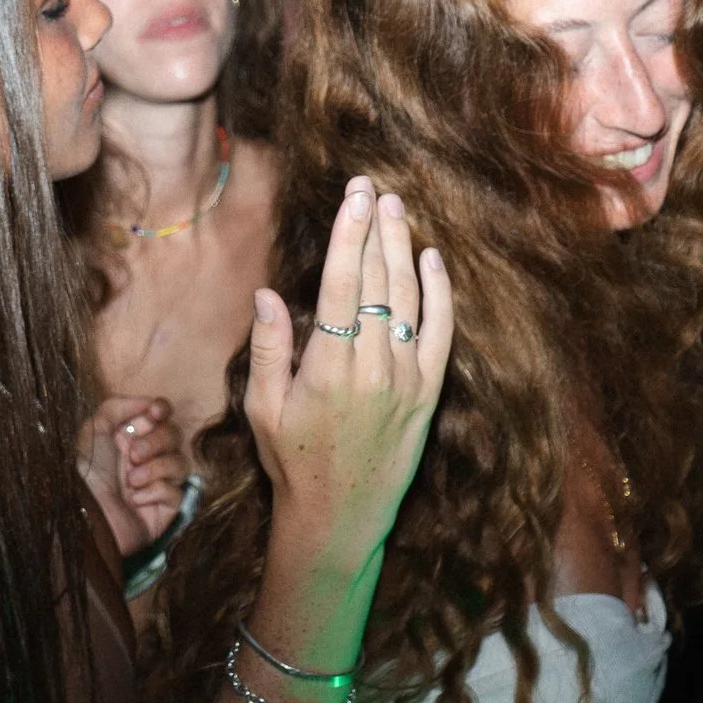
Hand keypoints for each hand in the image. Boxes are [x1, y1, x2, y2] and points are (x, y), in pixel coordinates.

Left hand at [78, 396, 188, 558]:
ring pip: (180, 462)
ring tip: (132, 482)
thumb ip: (117, 406)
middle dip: (156, 441)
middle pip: (174, 434)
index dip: (162, 410)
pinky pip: (176, 491)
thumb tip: (148, 402)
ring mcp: (157, 482)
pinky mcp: (166, 507)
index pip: (159, 416)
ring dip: (155, 469)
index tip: (156, 412)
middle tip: (134, 455)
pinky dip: (155, 492)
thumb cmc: (86, 474)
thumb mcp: (93, 431)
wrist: (87, 518)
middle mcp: (145, 458)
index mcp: (128, 438)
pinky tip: (135, 500)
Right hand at [242, 177, 451, 563]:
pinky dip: (438, 292)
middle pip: (377, 281)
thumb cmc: (292, 461)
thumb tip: (267, 292)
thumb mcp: (263, 408)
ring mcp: (406, 379)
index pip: (343, 284)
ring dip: (402, 249)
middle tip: (372, 186)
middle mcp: (373, 367)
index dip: (349, 234)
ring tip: (396, 209)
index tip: (353, 195)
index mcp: (328, 368)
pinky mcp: (428, 392)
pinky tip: (432, 259)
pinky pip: (439, 331)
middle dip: (374, 228)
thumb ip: (270, 347)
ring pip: (408, 299)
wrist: (340, 516)